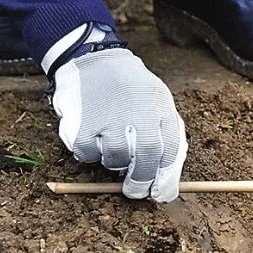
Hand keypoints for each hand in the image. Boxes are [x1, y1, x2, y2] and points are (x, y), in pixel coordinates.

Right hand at [51, 45, 186, 201]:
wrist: (93, 58)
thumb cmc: (131, 88)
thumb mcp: (158, 101)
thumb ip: (167, 132)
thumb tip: (168, 175)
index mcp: (161, 109)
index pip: (170, 152)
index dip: (167, 179)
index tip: (162, 194)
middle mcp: (138, 114)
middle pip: (146, 160)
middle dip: (142, 182)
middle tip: (136, 192)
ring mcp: (109, 120)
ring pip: (116, 160)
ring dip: (115, 162)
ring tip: (112, 144)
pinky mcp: (82, 125)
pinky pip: (87, 154)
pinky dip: (90, 153)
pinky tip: (93, 136)